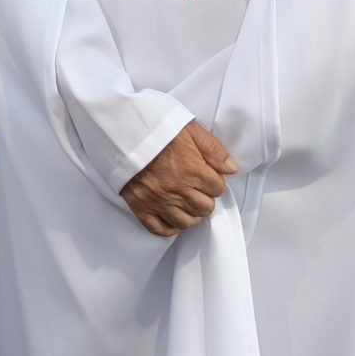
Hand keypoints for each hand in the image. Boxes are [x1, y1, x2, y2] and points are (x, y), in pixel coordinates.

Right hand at [121, 120, 239, 236]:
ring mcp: (158, 201)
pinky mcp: (140, 206)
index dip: (214, 182)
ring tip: (188, 204)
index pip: (218, 189)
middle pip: (205, 208)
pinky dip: (169, 227)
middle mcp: (178, 190)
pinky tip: (172, 218)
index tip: (207, 176)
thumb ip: (214, 149)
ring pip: (186, 222)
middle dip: (205, 199)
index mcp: (193, 170)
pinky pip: (159, 228)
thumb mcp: (190, 129)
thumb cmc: (156, 127)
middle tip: (198, 189)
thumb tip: (232, 169)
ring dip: (191, 214)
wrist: (122, 130)